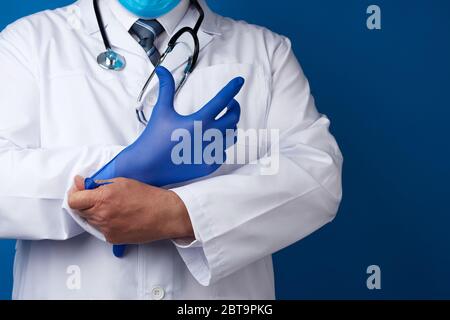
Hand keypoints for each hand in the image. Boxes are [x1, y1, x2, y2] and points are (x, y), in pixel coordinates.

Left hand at [68, 176, 193, 244]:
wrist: (164, 214)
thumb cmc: (148, 197)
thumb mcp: (122, 182)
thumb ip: (99, 184)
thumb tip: (82, 183)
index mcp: (103, 199)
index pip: (74, 200)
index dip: (74, 193)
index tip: (79, 189)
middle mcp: (102, 216)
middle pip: (80, 211)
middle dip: (85, 202)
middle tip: (97, 195)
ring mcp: (106, 229)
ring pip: (90, 220)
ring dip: (96, 212)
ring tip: (114, 206)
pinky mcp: (113, 239)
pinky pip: (101, 230)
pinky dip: (106, 222)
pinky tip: (120, 216)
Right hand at [85, 66, 243, 188]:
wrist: (147, 167)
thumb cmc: (153, 137)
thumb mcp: (161, 110)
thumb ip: (166, 88)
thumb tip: (162, 69)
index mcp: (199, 121)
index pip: (222, 100)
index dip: (232, 88)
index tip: (239, 80)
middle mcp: (209, 137)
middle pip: (233, 118)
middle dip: (234, 107)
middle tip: (231, 104)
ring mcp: (210, 153)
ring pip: (232, 136)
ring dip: (230, 126)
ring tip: (224, 121)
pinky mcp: (208, 166)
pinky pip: (223, 153)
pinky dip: (221, 146)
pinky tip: (213, 142)